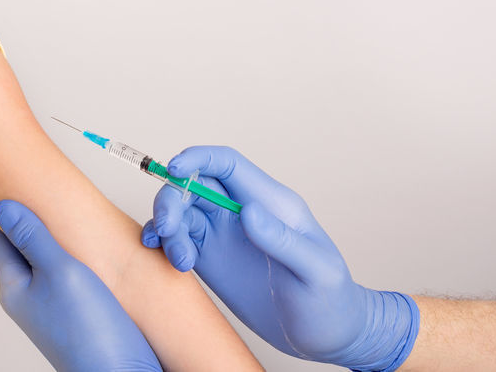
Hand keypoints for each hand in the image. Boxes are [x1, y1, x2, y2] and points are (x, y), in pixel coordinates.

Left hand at [0, 199, 160, 371]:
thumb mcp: (59, 272)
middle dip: (40, 221)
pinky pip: (72, 275)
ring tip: (79, 219)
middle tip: (57, 196)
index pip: (1, 234)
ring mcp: (53, 305)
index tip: (29, 184)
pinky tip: (95, 248)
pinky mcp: (78, 311)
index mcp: (13, 286)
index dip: (14, 208)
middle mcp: (29, 296)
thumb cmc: (91, 331)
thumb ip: (33, 237)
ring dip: (63, 239)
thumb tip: (4, 206)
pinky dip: (80, 258)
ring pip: (51, 259)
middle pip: (24, 245)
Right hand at [142, 146, 418, 369]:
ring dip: (167, 227)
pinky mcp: (211, 258)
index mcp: (269, 203)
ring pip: (181, 211)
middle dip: (172, 199)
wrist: (327, 336)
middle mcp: (241, 212)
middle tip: (167, 229)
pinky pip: (178, 238)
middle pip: (193, 184)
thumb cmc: (332, 301)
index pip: (227, 164)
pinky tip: (167, 259)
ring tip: (179, 261)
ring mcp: (224, 235)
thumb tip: (249, 212)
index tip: (175, 169)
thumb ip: (283, 241)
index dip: (198, 158)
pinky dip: (163, 242)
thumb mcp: (316, 273)